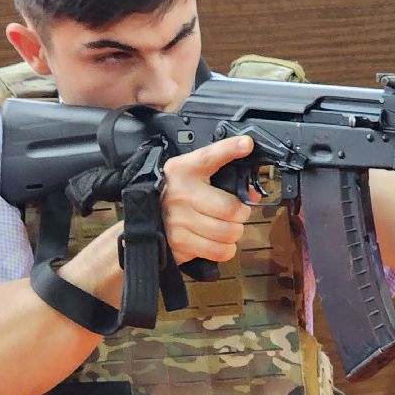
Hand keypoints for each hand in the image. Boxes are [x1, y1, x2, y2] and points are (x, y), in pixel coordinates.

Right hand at [161, 136, 253, 263]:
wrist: (142, 220)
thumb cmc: (175, 196)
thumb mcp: (191, 178)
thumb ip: (222, 178)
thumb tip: (252, 194)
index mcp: (184, 170)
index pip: (210, 156)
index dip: (230, 149)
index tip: (246, 144)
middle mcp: (181, 193)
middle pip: (231, 208)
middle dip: (240, 214)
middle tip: (233, 213)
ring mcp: (179, 220)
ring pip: (229, 232)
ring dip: (233, 233)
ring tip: (223, 227)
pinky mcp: (180, 243)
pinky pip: (219, 251)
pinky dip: (224, 249)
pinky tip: (216, 241)